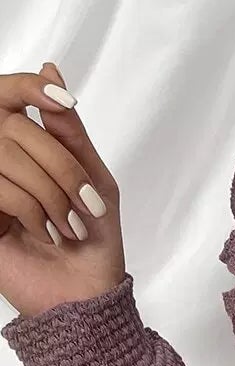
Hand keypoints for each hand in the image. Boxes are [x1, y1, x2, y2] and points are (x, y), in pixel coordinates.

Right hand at [0, 62, 123, 319]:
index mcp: (22, 148)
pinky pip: (0, 189)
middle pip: (15, 127)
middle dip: (61, 166)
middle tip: (85, 205)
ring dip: (51, 194)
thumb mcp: (94, 180)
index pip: (7, 95)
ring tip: (69, 228)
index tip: (62, 100)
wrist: (86, 299)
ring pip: (6, 156)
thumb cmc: (94, 244)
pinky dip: (32, 211)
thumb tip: (49, 66)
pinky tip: (47, 236)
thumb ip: (70, 130)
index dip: (30, 88)